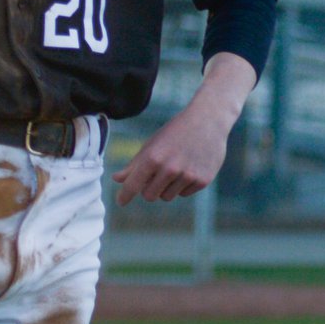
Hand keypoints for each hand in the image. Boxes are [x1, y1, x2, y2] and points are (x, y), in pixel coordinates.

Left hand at [113, 102, 231, 204]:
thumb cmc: (175, 132)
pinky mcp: (202, 180)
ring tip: (175, 168)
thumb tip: (116, 179)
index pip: (133, 185)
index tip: (120, 202)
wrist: (207, 121)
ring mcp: (187, 176)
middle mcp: (170, 169)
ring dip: (166, 187)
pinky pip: (184, 194)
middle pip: (149, 196)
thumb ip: (135, 165)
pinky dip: (183, 185)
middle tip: (156, 175)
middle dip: (149, 188)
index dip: (124, 196)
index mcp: (153, 158)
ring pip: (167, 196)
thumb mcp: (152, 144)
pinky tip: (189, 167)